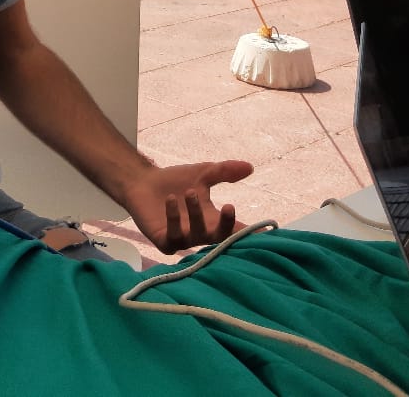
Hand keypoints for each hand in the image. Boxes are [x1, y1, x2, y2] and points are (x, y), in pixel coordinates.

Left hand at [121, 160, 253, 252]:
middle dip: (225, 226)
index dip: (250, 232)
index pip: (234, 229)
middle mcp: (199, 233)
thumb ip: (225, 171)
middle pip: (219, 238)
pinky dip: (173, 219)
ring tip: (190, 191)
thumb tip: (249, 167)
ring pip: (195, 237)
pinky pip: (172, 237)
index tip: (265, 231)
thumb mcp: (203, 173)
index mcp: (212, 219)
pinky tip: (172, 200)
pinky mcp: (163, 240)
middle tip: (229, 206)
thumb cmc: (175, 181)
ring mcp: (181, 239)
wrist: (143, 182)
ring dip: (196, 215)